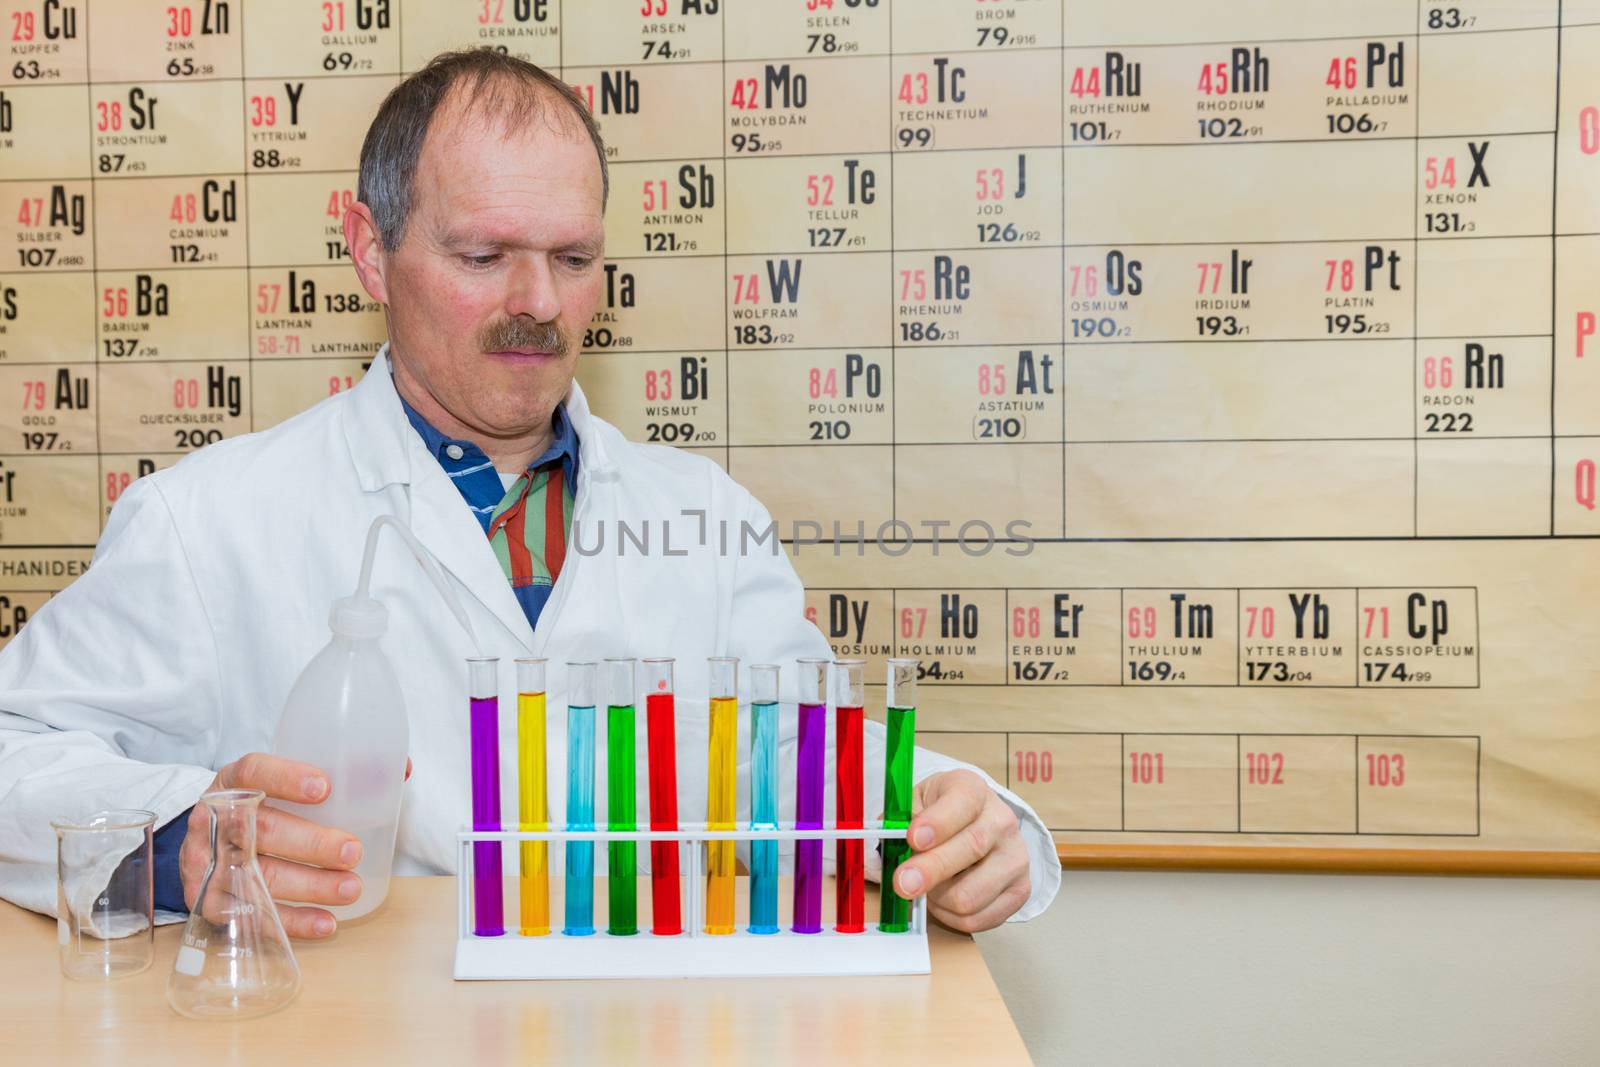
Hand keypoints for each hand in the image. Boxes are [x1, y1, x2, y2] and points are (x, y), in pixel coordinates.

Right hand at [180, 753, 411, 939]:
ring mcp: (208, 864)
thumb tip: (400, 769)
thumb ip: (338, 772)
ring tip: (351, 888)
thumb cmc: (262, 809)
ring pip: (258, 876)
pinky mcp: (211, 902)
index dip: (285, 777)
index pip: (252, 771)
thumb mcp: (282, 784)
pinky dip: (292, 921)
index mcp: (232, 783)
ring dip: (309, 886)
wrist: (206, 845)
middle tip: (353, 852)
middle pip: (260, 830)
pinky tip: (325, 922)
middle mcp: (214, 822)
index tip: (325, 787)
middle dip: (311, 843)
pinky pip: (252, 916)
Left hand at [890, 769, 1030, 932]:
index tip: (913, 838)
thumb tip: (882, 845)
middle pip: (970, 849)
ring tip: (927, 888)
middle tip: (902, 883)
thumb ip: (898, 822)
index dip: (937, 823)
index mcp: (973, 790)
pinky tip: (944, 900)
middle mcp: (1002, 820)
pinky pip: (978, 919)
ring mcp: (1016, 857)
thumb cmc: (938, 815)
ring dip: (938, 899)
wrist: (975, 826)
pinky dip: (951, 916)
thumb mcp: (916, 804)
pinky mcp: (1021, 890)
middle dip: (931, 870)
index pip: (961, 803)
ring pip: (971, 895)